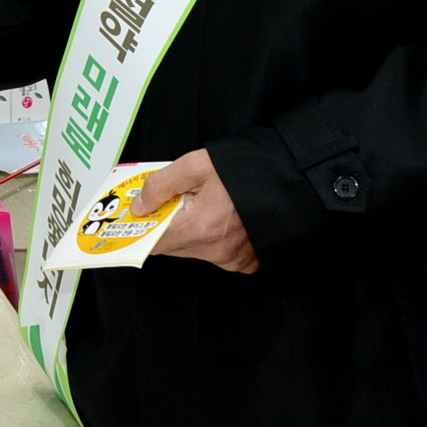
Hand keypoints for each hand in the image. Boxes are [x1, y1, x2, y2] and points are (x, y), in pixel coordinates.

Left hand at [135, 148, 258, 273]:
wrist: (288, 178)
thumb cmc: (246, 170)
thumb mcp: (196, 165)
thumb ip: (161, 185)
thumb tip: (141, 205)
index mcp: (200, 228)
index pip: (153, 241)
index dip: (144, 226)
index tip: (138, 215)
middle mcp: (216, 250)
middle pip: (172, 245)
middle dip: (167, 223)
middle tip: (173, 200)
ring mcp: (232, 258)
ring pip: (193, 248)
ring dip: (188, 229)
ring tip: (200, 203)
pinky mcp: (245, 261)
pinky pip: (215, 252)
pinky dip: (209, 237)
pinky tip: (217, 216)